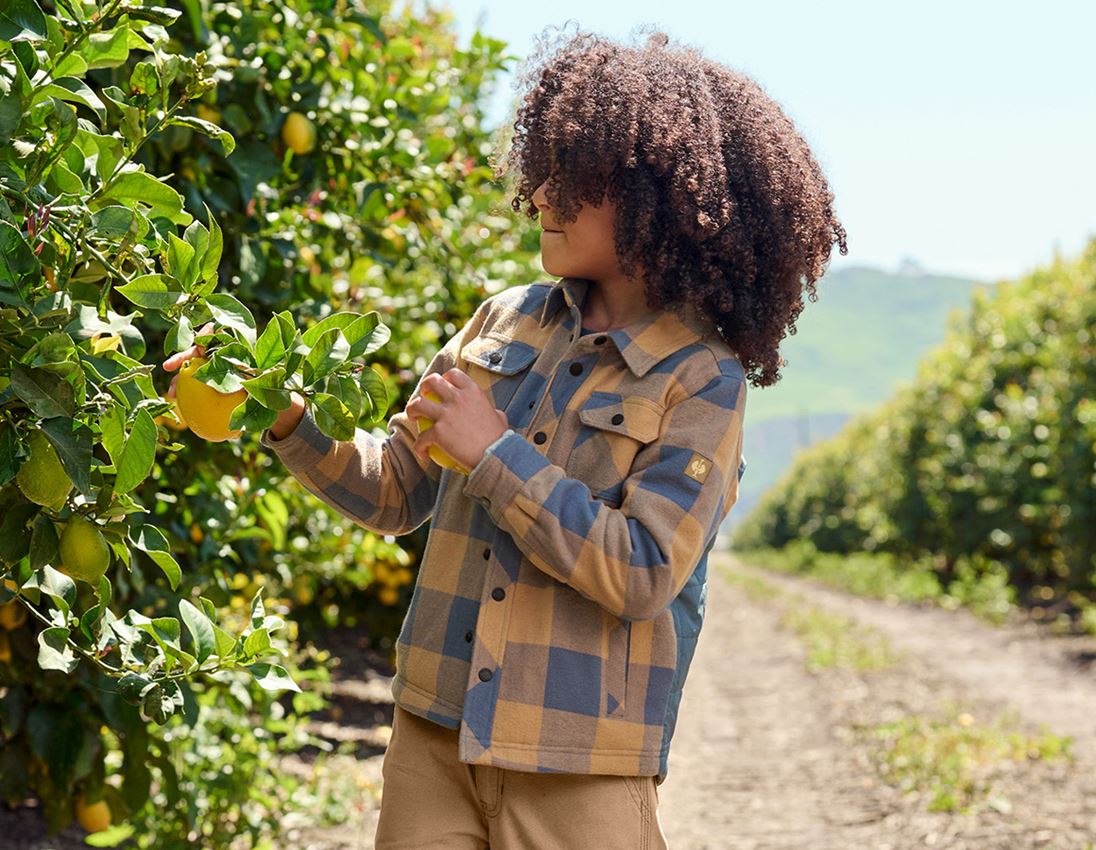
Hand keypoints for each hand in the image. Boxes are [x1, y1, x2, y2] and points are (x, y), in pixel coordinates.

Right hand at [161, 322, 304, 438]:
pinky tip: (177, 405)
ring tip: (172, 394)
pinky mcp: (207, 384)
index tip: (198, 343)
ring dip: (179, 380)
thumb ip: (255, 374)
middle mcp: (219, 357)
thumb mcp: (264, 378)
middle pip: (196, 353)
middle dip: (181, 357)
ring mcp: (211, 370)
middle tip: (169, 367)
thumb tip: (250, 372)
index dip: (205, 336)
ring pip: (191, 371)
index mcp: (233, 350)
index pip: (216, 338)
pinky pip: (193, 388)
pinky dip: (185, 395)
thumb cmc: (268, 384)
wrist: (269, 397)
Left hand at [406, 369, 508, 470]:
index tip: (442, 388)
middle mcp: (457, 397)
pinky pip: (421, 438)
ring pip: (418, 404)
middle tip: (423, 397)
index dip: (444, 378)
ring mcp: (446, 413)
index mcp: (472, 391)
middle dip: (424, 387)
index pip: (454, 374)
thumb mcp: (500, 420)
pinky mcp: (438, 432)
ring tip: (412, 418)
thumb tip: (494, 414)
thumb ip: (494, 413)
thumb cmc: (500, 441)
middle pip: (432, 382)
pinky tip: (422, 453)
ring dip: (411, 409)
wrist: (495, 456)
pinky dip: (419, 447)